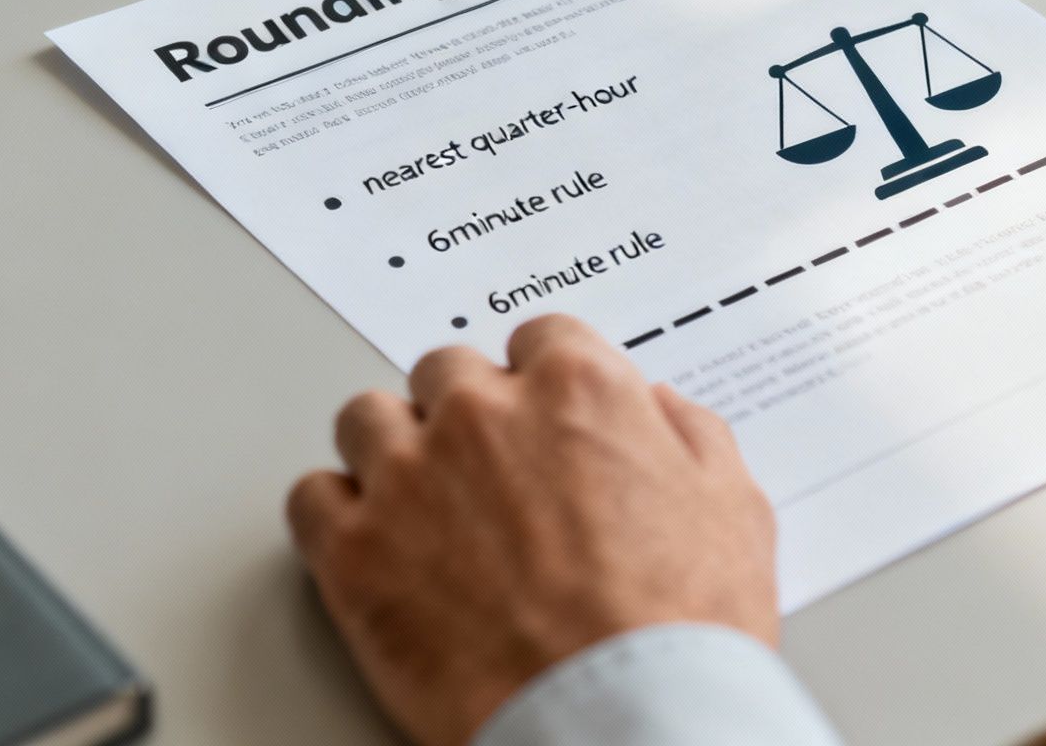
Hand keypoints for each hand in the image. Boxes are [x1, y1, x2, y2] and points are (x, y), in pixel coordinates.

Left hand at [285, 314, 777, 745]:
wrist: (620, 719)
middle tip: (486, 476)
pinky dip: (337, 518)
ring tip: (420, 507)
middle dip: (465, 417)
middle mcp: (481, 413)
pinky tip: (371, 545)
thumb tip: (660, 412)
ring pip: (367, 421)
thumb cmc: (680, 628)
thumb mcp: (733, 508)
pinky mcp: (352, 551)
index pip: (538, 338)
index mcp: (576, 387)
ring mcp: (408, 477)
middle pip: (445, 373)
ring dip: (391, 453)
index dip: (541, 384)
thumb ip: (690, 436)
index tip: (540, 418)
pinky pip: (312, 498)